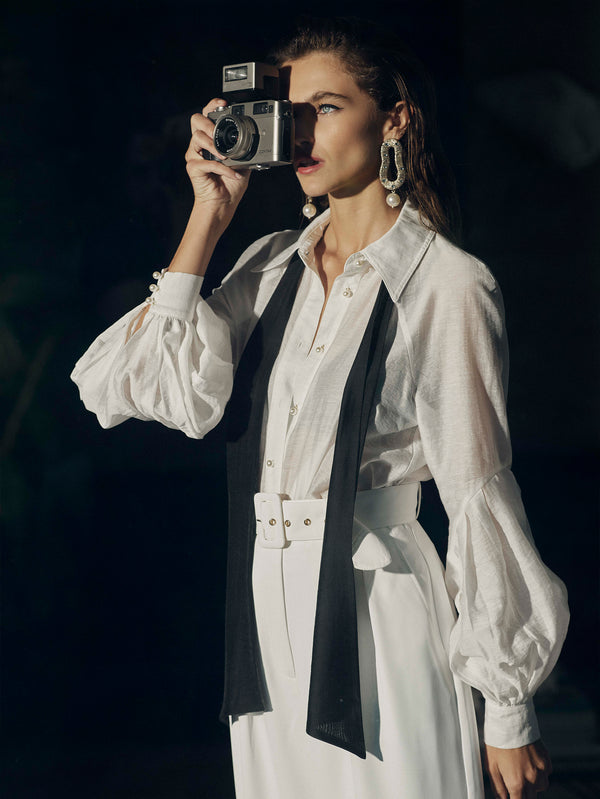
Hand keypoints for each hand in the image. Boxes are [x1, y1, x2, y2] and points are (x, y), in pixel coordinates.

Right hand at [185, 99, 250, 213]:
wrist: (224, 203)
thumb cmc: (231, 184)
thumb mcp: (244, 162)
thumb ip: (246, 149)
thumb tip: (257, 139)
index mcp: (211, 139)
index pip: (207, 115)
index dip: (212, 106)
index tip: (223, 104)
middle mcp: (200, 144)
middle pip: (196, 120)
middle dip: (209, 124)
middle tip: (219, 134)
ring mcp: (194, 155)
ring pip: (197, 138)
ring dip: (214, 146)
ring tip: (226, 157)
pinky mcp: (192, 167)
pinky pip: (206, 162)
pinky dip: (222, 168)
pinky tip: (232, 174)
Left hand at [484, 740, 551, 797]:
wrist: (509, 719)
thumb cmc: (498, 740)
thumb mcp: (491, 765)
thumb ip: (497, 786)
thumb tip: (500, 798)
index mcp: (516, 782)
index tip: (511, 796)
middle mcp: (532, 778)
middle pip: (531, 798)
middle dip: (523, 795)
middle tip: (515, 787)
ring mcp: (541, 768)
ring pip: (541, 786)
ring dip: (533, 785)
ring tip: (522, 773)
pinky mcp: (546, 758)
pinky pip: (547, 772)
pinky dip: (540, 772)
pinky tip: (530, 763)